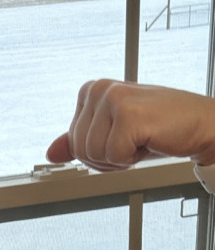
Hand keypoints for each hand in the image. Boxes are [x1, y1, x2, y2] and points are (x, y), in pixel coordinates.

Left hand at [46, 79, 214, 171]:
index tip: (121, 138)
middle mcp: (98, 89)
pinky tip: (148, 140)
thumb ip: (79, 141)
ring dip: (120, 159)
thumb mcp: (111, 135)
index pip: (73, 143)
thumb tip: (50, 153)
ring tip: (140, 139)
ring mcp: (112, 98)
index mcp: (90, 91)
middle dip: (107, 159)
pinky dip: (131, 159)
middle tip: (133, 142)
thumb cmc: (158, 128)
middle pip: (80, 150)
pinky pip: (113, 157)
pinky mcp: (128, 114)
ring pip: (93, 156)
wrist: (201, 125)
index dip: (98, 153)